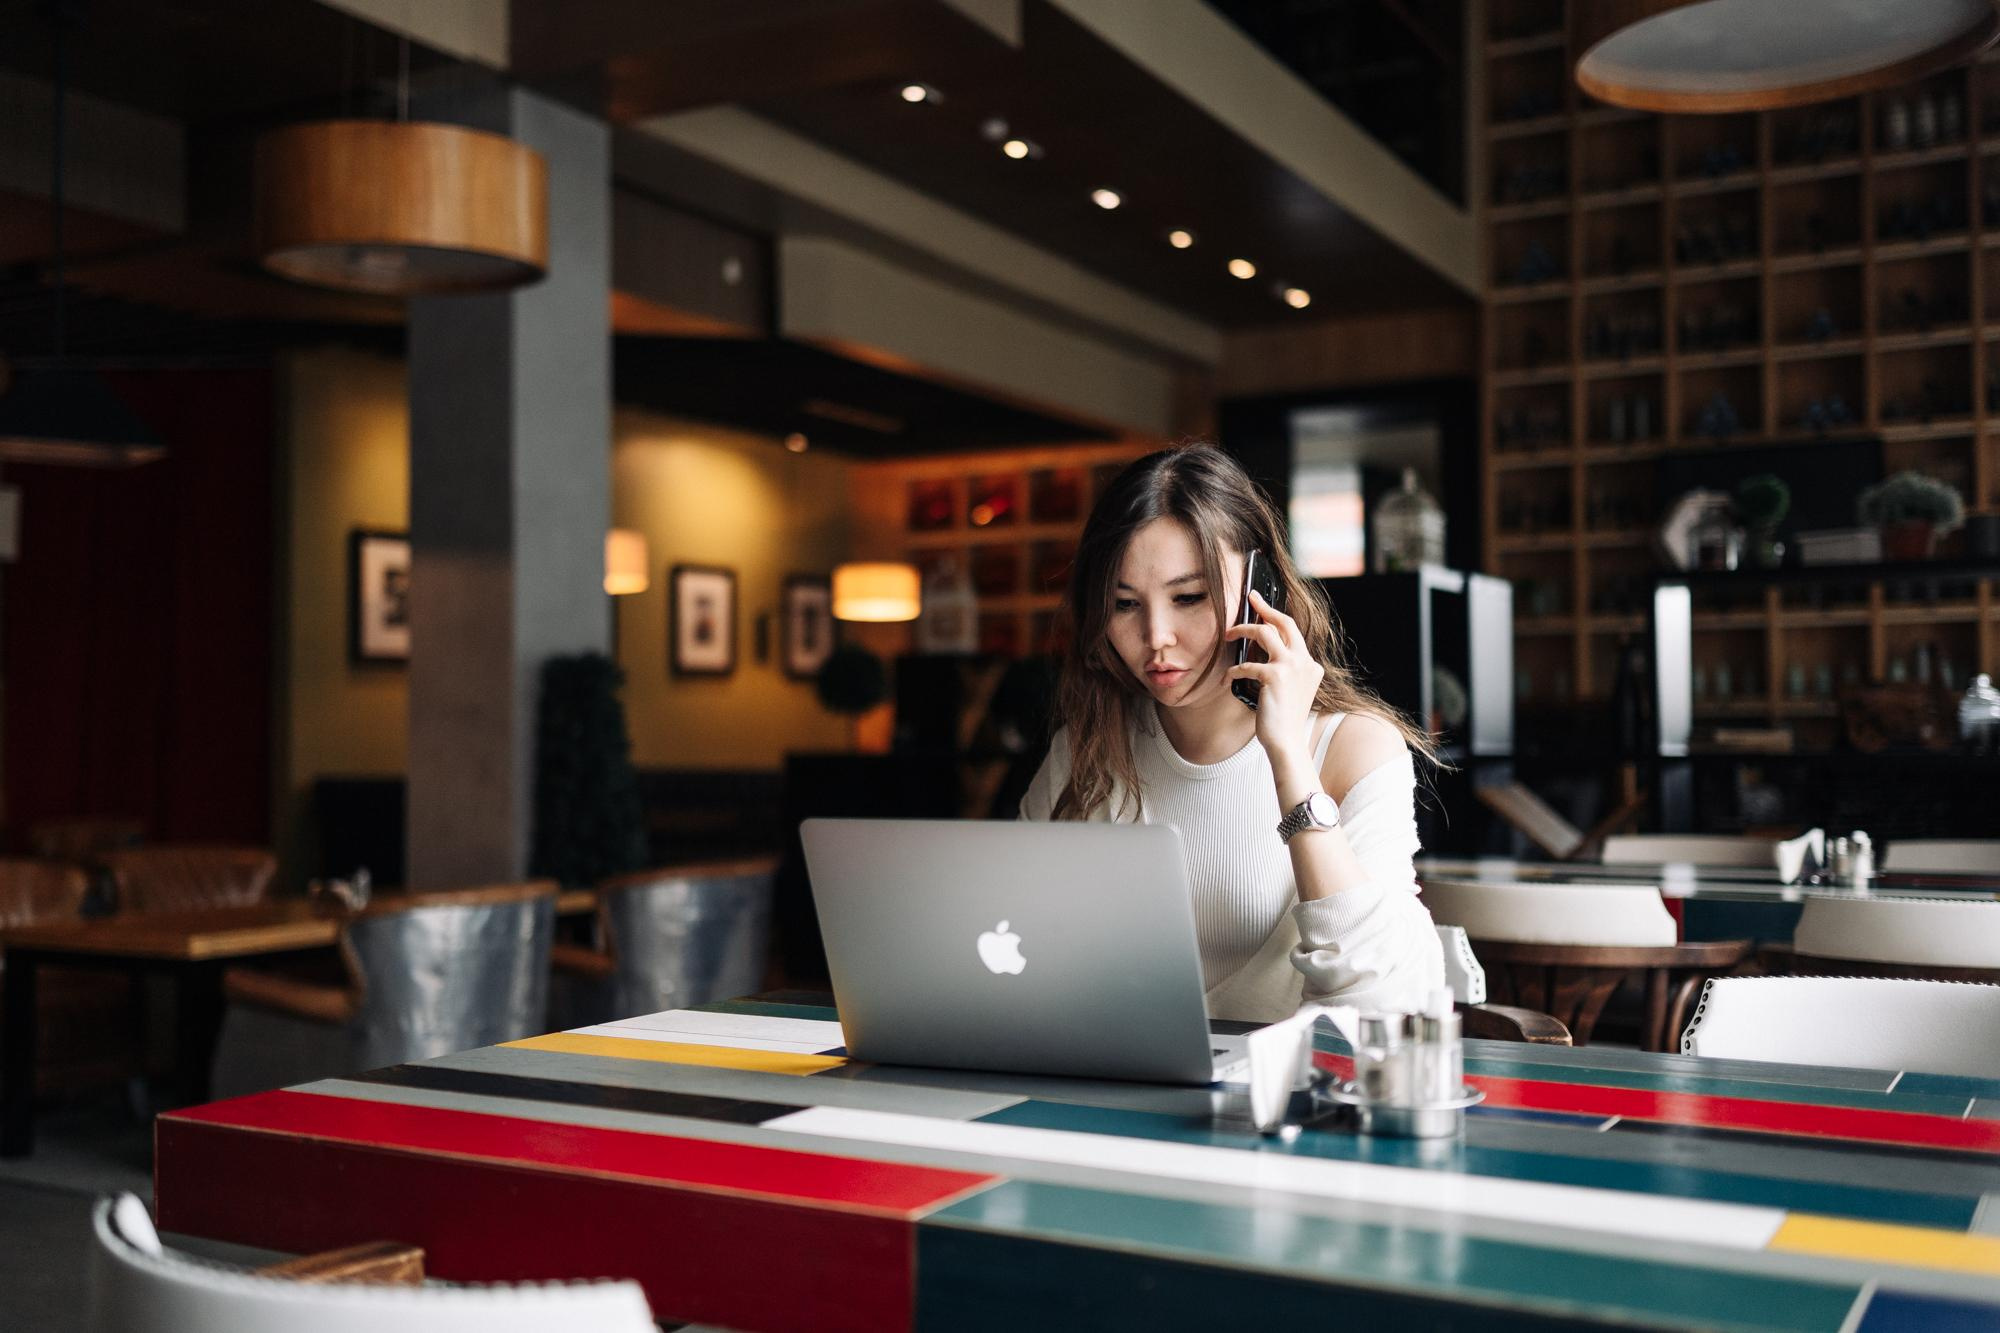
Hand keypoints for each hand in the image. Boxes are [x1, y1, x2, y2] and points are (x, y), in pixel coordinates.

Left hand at [1224, 589, 1322, 774]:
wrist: (1286, 743)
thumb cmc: (1282, 719)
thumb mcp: (1289, 690)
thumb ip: (1283, 670)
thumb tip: (1260, 650)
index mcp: (1310, 665)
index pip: (1293, 632)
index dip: (1276, 616)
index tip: (1261, 604)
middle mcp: (1305, 662)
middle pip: (1284, 623)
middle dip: (1265, 608)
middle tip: (1250, 597)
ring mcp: (1292, 667)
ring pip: (1265, 634)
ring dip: (1243, 631)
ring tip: (1229, 635)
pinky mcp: (1275, 676)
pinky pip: (1247, 664)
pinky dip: (1233, 670)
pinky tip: (1226, 679)